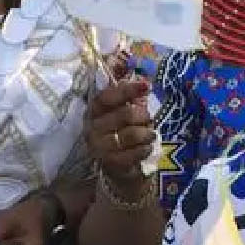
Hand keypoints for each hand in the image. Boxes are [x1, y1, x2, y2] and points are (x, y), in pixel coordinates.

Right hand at [85, 76, 157, 195]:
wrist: (118, 168)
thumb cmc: (122, 133)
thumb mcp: (126, 113)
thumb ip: (130, 96)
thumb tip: (140, 76)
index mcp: (95, 110)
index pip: (108, 96)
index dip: (127, 89)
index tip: (146, 86)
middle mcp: (93, 127)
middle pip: (125, 114)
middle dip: (143, 115)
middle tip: (149, 119)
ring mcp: (99, 147)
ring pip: (131, 134)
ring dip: (146, 133)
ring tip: (150, 135)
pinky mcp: (110, 163)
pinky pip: (134, 153)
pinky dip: (145, 149)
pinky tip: (147, 148)